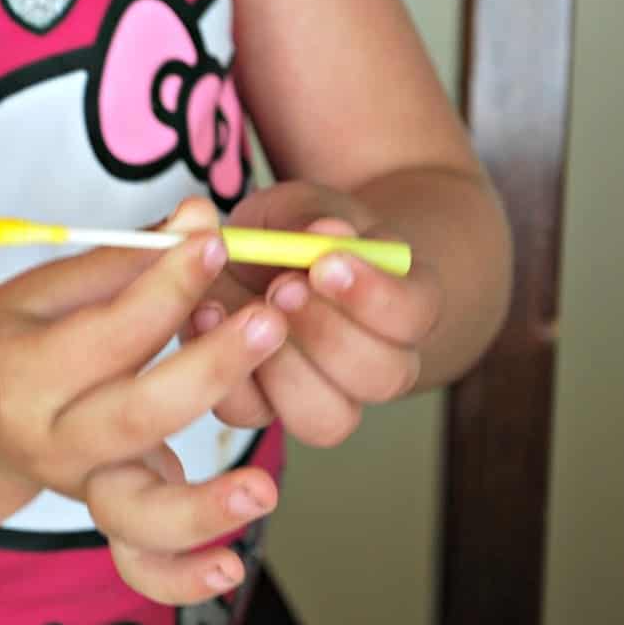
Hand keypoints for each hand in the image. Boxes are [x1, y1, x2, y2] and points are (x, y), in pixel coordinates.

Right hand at [0, 217, 287, 601]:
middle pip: (136, 415)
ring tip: (263, 487)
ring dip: (204, 507)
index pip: (109, 331)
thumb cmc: (13, 340)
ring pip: (138, 514)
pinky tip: (230, 570)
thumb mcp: (44, 290)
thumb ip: (125, 261)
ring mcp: (84, 488)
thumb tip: (198, 219)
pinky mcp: (111, 518)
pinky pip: (141, 566)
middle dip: (209, 368)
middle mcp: (52, 440)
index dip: (167, 284)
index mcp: (24, 372)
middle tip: (268, 322)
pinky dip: (182, 579)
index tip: (215, 237)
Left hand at [179, 183, 442, 446]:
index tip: (328, 262)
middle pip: (382, 375)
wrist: (256, 259)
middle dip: (328, 332)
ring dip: (285, 368)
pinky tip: (209, 319)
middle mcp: (379, 363)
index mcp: (404, 304)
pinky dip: (230, 376)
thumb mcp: (301, 208)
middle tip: (283, 287)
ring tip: (249, 312)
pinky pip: (256, 416)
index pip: (414, 313)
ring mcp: (326, 396)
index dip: (375, 295)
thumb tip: (324, 233)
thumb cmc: (293, 230)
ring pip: (328, 417)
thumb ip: (310, 217)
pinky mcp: (265, 410)